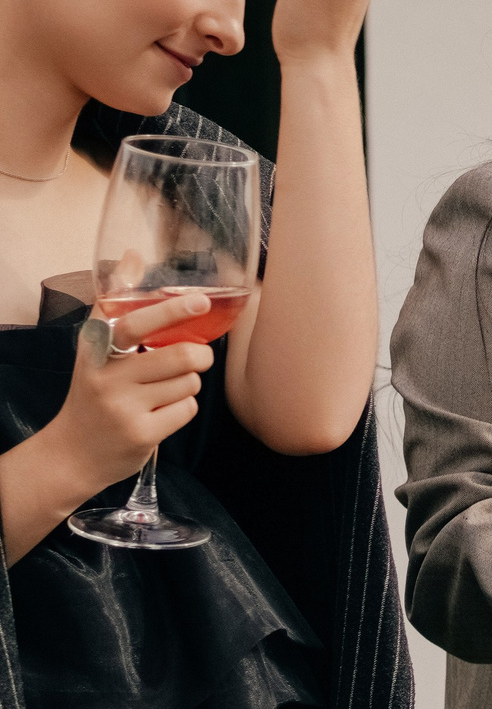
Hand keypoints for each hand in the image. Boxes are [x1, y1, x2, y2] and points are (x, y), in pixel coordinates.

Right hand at [48, 293, 219, 490]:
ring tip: (163, 391)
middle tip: (195, 358)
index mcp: (94, 349)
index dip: (170, 311)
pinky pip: (187, 409)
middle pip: (182, 356)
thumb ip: (117, 306)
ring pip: (189, 383)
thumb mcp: (96, 350)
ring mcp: (122, 408)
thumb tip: (133, 254)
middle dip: (200, 356)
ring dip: (188, 385)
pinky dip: (183, 409)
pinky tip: (160, 414)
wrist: (72, 454)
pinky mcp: (141, 434)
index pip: (133, 323)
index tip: (198, 301)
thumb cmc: (94, 392)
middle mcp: (105, 377)